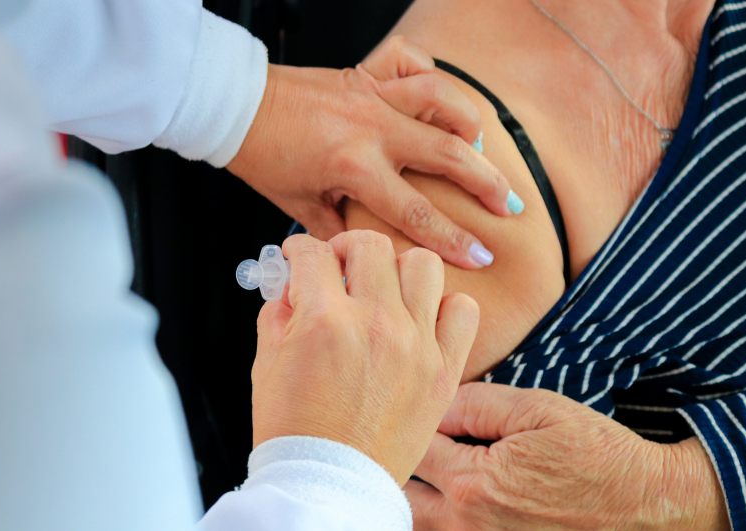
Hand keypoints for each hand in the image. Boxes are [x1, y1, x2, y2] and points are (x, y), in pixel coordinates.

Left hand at [228, 37, 515, 269]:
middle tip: (510, 202)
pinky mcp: (364, 71)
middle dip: (486, 181)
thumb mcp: (299, 206)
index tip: (484, 254)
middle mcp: (373, 128)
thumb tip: (364, 250)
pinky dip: (429, 72)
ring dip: (468, 121)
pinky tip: (435, 96)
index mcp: (356, 167)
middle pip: (448, 152)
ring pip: (441, 98)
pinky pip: (410, 60)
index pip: (416, 212)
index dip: (453, 239)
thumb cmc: (263, 157)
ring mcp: (372, 94)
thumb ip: (338, 229)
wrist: (234, 107)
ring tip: (480, 145)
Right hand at [251, 230, 479, 484]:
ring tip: (383, 290)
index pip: (314, 253)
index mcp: (324, 321)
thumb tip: (292, 286)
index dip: (300, 249)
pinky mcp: (443, 369)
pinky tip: (421, 320)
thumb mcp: (267, 364)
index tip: (300, 256)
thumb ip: (279, 314)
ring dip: (397, 269)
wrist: (330, 484)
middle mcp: (375, 324)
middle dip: (345, 249)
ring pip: (422, 264)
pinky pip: (462, 310)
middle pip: (369, 244)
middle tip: (339, 268)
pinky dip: (443, 306)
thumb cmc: (296, 431)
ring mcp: (415, 345)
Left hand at [407, 383, 729, 530]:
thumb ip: (475, 403)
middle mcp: (466, 526)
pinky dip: (438, 517)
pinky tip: (450, 497)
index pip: (413, 445)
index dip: (415, 420)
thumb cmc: (595, 454)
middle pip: (400, 494)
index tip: (423, 406)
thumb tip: (434, 400)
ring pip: (415, 522)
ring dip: (413, 493)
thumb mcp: (537, 409)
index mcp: (473, 484)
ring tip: (428, 467)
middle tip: (415, 438)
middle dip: (400, 462)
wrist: (647, 508)